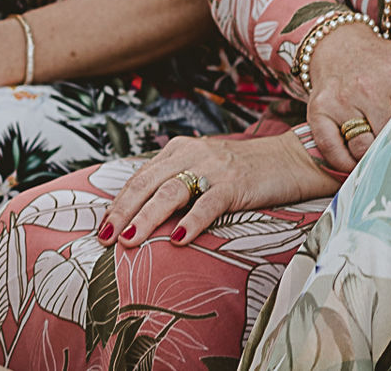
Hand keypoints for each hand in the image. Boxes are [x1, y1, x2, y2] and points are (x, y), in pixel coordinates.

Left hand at [96, 131, 338, 248]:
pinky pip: (208, 204)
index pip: (139, 177)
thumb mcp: (203, 171)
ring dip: (147, 217)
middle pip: (147, 183)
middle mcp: (191, 153)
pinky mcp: (236, 183)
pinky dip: (191, 221)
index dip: (118, 203)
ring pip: (170, 192)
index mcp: (179, 150)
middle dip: (122, 211)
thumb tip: (140, 217)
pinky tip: (178, 240)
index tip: (101, 228)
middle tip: (105, 237)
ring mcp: (213, 168)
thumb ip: (175, 184)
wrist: (289, 160)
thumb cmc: (243, 172)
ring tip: (129, 239)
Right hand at [303, 23, 390, 170]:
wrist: (339, 44)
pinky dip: (343, 163)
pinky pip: (331, 149)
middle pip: (390, 140)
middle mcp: (369, 87)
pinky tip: (354, 165)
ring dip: (371, 162)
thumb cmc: (384, 61)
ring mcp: (342, 99)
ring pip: (362, 149)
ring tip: (381, 166)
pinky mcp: (319, 109)